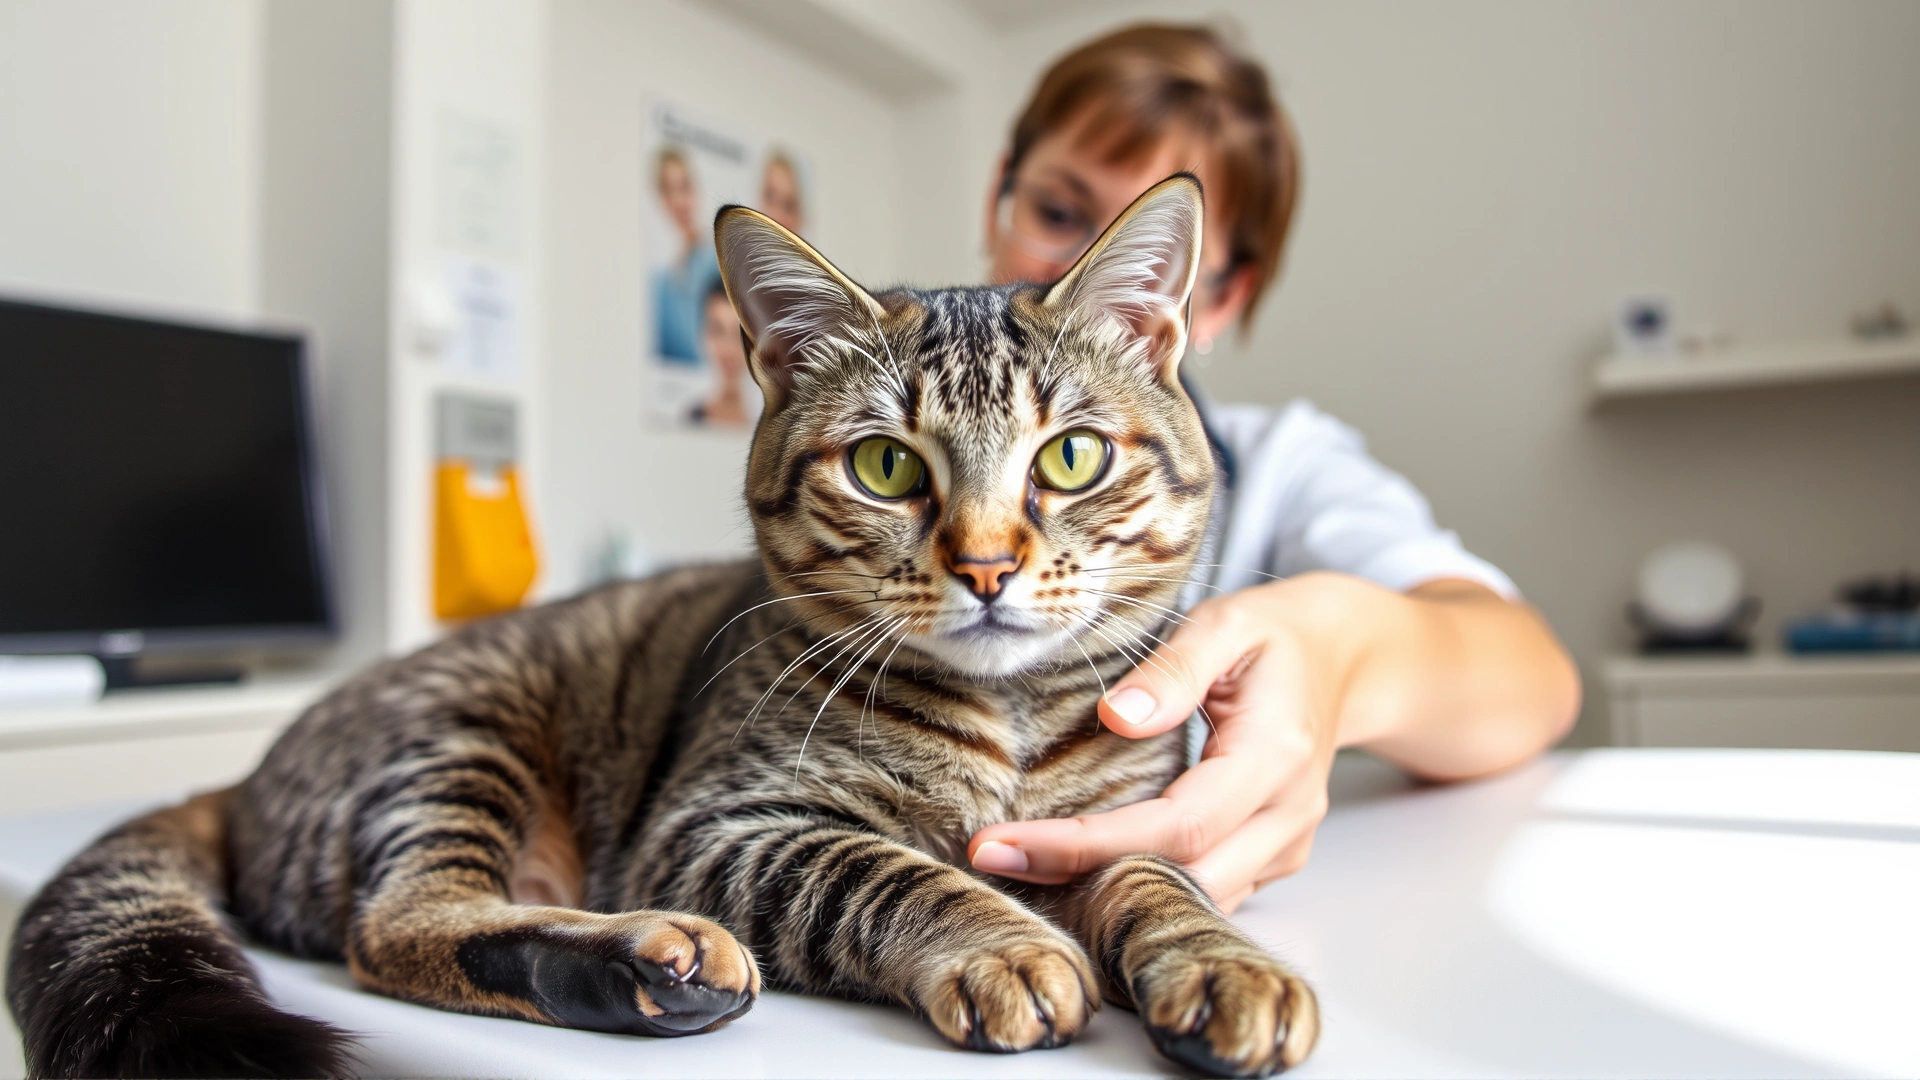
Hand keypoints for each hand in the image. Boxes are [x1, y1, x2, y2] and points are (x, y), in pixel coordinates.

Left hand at [969, 575, 1359, 912]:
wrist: (1344, 659)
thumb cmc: (1276, 636)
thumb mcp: (1226, 625)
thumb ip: (1172, 668)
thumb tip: (1116, 717)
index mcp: (1274, 757)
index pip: (1176, 826)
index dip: (1088, 844)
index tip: (1006, 842)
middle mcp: (1285, 816)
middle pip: (1182, 880)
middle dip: (1081, 881)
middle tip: (990, 859)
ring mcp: (1284, 845)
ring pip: (1193, 900)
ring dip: (1107, 893)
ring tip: (1017, 865)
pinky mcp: (1270, 858)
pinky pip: (1204, 891)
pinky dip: (1141, 890)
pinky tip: (1074, 869)